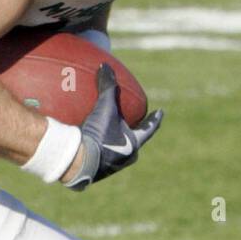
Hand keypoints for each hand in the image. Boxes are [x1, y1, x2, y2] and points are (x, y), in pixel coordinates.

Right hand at [63, 64, 162, 189]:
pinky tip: (87, 147)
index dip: (154, 119)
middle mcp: (126, 158)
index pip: (149, 129)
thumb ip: (107, 87)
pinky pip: (99, 158)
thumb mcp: (105, 108)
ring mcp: (111, 167)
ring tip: (108, 136)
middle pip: (134, 143)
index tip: (161, 112)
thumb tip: (106, 66)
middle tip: (131, 126)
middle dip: (133, 135)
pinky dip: (96, 151)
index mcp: (134, 143)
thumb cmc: (99, 135)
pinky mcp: (94, 173)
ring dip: (114, 144)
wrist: (79, 162)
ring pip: (116, 152)